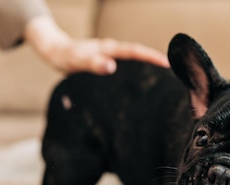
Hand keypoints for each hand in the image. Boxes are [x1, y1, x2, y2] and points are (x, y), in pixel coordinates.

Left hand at [24, 16, 168, 74]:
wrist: (54, 53)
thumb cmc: (65, 56)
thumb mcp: (76, 60)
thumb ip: (92, 63)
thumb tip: (111, 66)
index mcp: (110, 49)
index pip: (136, 51)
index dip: (152, 57)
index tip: (168, 64)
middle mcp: (114, 53)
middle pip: (140, 57)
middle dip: (156, 65)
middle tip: (175, 77)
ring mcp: (112, 60)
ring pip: (134, 65)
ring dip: (147, 73)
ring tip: (161, 87)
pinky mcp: (107, 68)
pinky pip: (126, 72)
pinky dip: (135, 78)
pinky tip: (138, 91)